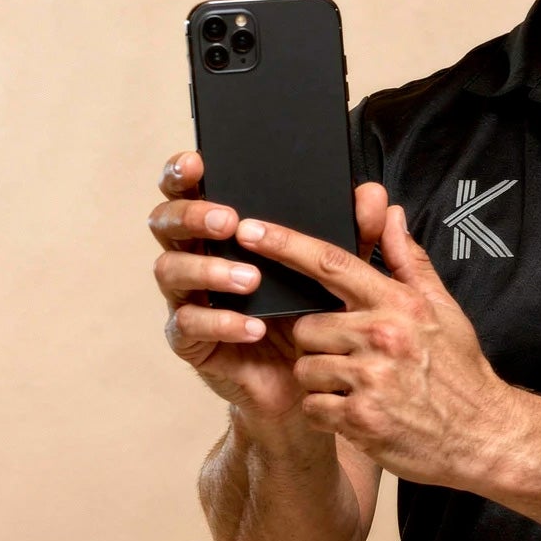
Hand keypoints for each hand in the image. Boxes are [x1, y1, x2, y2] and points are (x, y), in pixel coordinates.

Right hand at [148, 149, 389, 420]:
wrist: (309, 379)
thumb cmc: (315, 312)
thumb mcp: (342, 270)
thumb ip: (357, 232)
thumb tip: (374, 195)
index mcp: (225, 230)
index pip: (190, 189)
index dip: (184, 173)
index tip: (199, 161)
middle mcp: (198, 256)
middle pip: (166, 223)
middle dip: (193, 215)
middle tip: (230, 222)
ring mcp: (188, 297)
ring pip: (170, 271)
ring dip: (209, 270)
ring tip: (251, 279)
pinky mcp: (191, 340)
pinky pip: (188, 325)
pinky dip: (221, 323)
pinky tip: (253, 327)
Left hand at [232, 205, 512, 488]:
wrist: (483, 434)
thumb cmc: (460, 372)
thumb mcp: (443, 310)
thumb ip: (409, 261)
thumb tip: (391, 214)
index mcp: (399, 304)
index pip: (332, 264)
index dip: (285, 245)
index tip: (251, 231)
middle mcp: (382, 336)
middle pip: (306, 326)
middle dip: (318, 344)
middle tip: (351, 358)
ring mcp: (370, 379)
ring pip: (306, 369)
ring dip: (323, 382)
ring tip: (360, 389)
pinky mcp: (359, 419)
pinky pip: (313, 407)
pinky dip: (328, 413)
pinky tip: (360, 413)